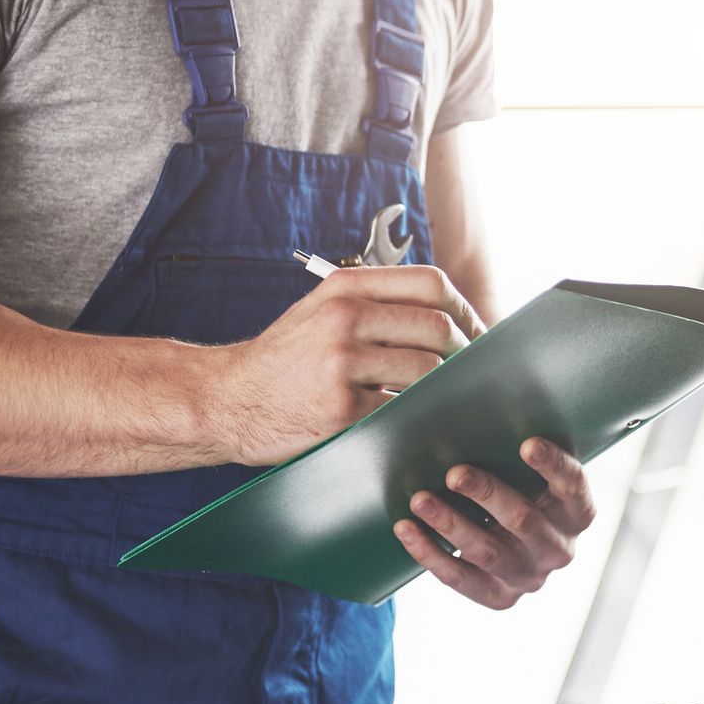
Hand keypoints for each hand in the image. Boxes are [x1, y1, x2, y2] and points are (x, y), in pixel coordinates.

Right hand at [214, 265, 485, 465]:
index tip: (476, 333)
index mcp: (345, 288)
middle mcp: (344, 317)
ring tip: (445, 396)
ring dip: (444, 387)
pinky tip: (416, 419)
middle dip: (465, 352)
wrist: (227, 399)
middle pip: (436, 326)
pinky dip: (417, 414)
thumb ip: (377, 305)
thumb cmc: (285, 359)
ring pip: (427, 370)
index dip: (464, 309)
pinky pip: (402, 408)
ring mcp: (342, 362)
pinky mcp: (342, 407)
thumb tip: (450, 319)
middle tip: (472, 372)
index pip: (430, 283)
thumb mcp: (322, 311)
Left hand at [394, 437, 594, 609]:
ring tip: (420, 499)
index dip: (552, 466)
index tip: (527, 443)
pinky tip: (406, 529)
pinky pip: (459, 579)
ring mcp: (529, 577)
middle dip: (486, 494)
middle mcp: (560, 549)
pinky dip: (429, 553)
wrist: (516, 547)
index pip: (572, 486)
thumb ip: (520, 455)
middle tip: (455, 472)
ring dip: (450, 524)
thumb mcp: (532, 475)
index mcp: (578, 512)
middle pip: (523, 520)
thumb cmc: (520, 491)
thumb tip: (474, 417)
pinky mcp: (500, 598)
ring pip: (486, 551)